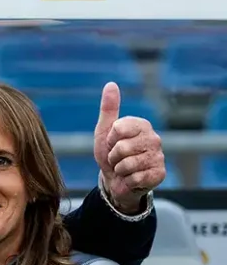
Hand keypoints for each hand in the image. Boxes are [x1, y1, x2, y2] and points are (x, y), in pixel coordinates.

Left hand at [93, 82, 165, 213]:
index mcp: (141, 125)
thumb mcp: (104, 131)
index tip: (112, 142)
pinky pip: (135, 178)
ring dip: (120, 170)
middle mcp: (154, 138)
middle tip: (117, 159)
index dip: (109, 139)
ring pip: (128, 164)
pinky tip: (132, 178)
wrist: (114, 180)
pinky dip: (128, 180)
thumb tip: (111, 84)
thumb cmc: (110, 153)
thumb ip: (108, 108)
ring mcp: (159, 156)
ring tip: (123, 168)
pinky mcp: (160, 174)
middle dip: (113, 156)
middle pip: (122, 147)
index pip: (118, 128)